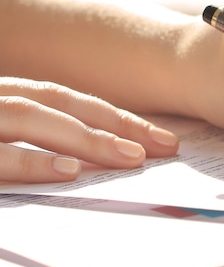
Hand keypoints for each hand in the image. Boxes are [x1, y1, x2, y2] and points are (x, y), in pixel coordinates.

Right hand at [0, 78, 178, 182]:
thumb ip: (34, 138)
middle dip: (115, 123)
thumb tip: (86, 163)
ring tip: (131, 156)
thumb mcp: (1, 134)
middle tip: (164, 146)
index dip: (114, 116)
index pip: (65, 101)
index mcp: (3, 95)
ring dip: (85, 137)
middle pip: (59, 103)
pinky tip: (68, 171)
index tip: (159, 137)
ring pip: (31, 117)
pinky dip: (32, 161)